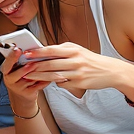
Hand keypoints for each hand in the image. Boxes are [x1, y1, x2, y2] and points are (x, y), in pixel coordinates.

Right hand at [0, 47, 49, 115]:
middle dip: (25, 68)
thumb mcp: (16, 69)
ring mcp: (18, 87)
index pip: (7, 63)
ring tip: (45, 68)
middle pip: (17, 73)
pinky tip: (49, 76)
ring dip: (38, 73)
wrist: (21, 96)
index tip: (18, 50)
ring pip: (29, 79)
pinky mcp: (27, 93)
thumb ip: (20, 61)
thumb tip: (31, 50)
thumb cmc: (20, 79)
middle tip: (31, 64)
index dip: (12, 56)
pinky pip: (38, 85)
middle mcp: (10, 79)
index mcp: (6, 70)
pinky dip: (44, 80)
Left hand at [19, 43, 133, 93]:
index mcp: (74, 50)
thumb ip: (62, 50)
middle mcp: (75, 60)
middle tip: (23, 67)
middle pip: (50, 64)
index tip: (26, 53)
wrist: (111, 71)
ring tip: (28, 76)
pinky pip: (62, 83)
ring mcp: (77, 72)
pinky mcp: (79, 83)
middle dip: (34, 66)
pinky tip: (47, 82)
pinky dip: (54, 82)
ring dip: (39, 77)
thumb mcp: (78, 50)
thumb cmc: (91, 60)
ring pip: (54, 75)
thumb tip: (44, 50)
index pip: (52, 50)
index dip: (37, 52)